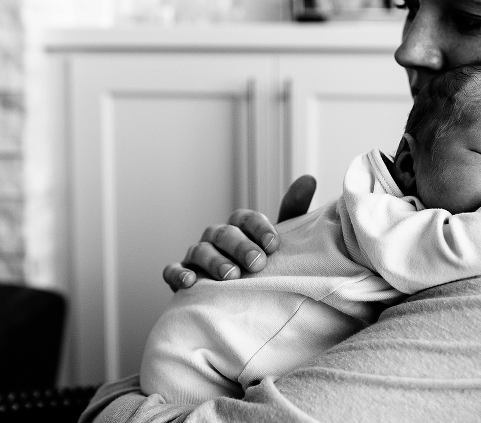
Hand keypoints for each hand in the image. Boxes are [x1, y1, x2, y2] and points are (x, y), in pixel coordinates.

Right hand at [163, 175, 316, 290]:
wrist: (243, 302)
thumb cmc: (263, 268)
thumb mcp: (280, 243)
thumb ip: (293, 211)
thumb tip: (308, 178)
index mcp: (239, 228)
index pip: (245, 218)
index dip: (258, 228)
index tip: (274, 245)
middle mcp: (217, 238)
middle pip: (224, 233)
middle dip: (240, 246)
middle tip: (256, 263)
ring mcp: (197, 257)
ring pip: (200, 250)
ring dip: (214, 261)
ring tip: (231, 276)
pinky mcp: (181, 278)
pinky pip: (172, 271)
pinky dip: (178, 274)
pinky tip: (190, 282)